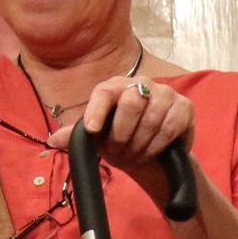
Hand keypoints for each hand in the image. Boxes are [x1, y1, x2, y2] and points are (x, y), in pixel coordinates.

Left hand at [50, 75, 196, 214]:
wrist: (151, 154)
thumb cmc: (119, 140)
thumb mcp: (95, 140)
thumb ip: (74, 138)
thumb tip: (52, 140)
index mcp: (114, 88)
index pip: (104, 92)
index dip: (97, 110)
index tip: (91, 130)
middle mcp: (141, 83)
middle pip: (131, 103)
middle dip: (122, 135)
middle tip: (119, 150)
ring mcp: (165, 92)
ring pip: (151, 119)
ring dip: (139, 144)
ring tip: (134, 153)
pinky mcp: (185, 106)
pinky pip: (170, 126)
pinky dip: (157, 145)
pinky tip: (151, 151)